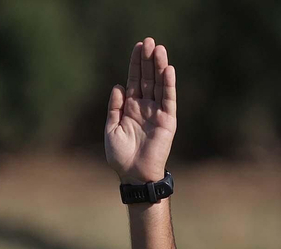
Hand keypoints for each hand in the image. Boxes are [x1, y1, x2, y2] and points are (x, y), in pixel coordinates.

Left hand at [105, 38, 176, 184]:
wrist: (134, 174)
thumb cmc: (121, 156)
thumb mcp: (111, 130)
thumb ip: (114, 108)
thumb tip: (118, 86)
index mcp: (130, 108)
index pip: (135, 80)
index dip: (136, 64)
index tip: (137, 47)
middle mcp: (145, 107)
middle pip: (147, 78)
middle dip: (148, 60)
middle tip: (149, 41)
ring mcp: (157, 112)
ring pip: (159, 84)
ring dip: (159, 67)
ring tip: (159, 49)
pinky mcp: (167, 120)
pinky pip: (169, 99)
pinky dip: (169, 84)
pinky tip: (168, 69)